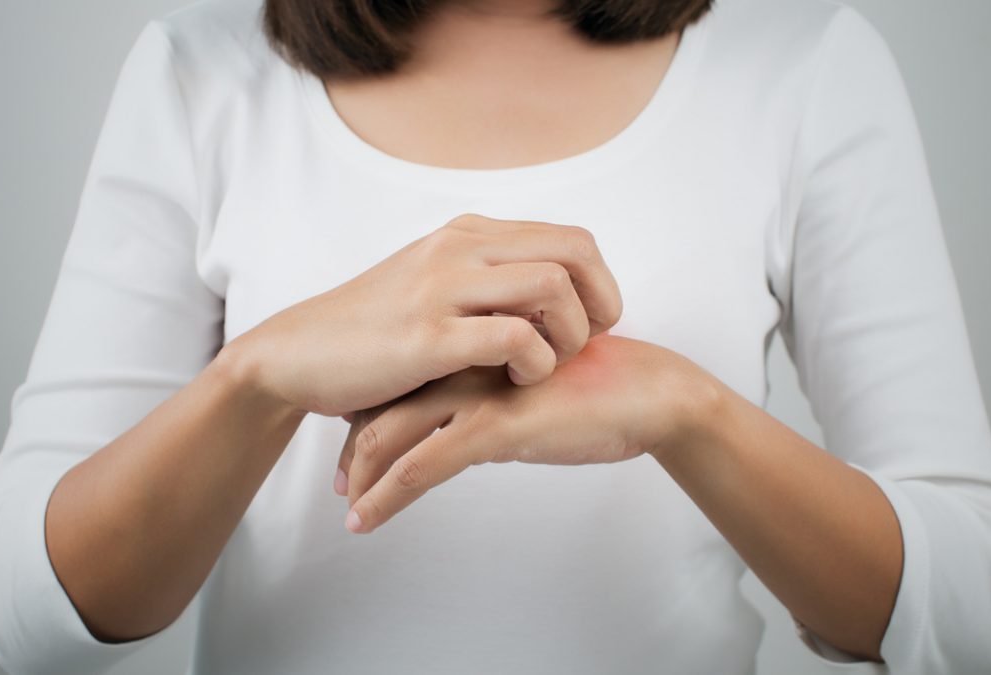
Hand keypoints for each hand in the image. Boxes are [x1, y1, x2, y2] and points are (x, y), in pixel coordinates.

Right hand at [226, 213, 622, 415]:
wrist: (296, 354)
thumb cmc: (371, 331)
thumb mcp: (432, 286)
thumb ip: (486, 282)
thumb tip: (554, 299)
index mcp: (467, 234)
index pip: (571, 238)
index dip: (599, 284)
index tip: (590, 326)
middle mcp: (459, 249)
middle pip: (575, 252)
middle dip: (600, 304)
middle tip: (585, 346)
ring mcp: (442, 289)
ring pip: (552, 286)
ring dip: (570, 336)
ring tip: (547, 367)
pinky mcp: (428, 337)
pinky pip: (514, 337)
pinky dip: (535, 364)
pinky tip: (517, 383)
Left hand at [334, 333, 718, 532]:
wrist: (653, 393)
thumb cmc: (603, 388)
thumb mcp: (535, 385)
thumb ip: (497, 396)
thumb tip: (470, 426)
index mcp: (472, 342)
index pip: (399, 373)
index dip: (368, 406)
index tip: (350, 441)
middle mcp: (463, 361)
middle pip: (380, 399)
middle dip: (351, 443)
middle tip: (337, 480)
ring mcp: (475, 391)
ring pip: (387, 432)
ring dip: (359, 475)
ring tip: (348, 506)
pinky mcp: (494, 426)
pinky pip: (422, 465)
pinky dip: (385, 497)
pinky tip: (364, 522)